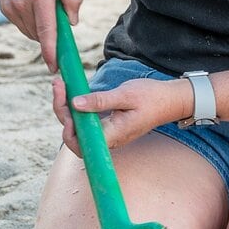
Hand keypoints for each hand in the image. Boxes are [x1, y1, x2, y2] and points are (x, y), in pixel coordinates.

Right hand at [0, 0, 82, 69]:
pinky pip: (23, 26)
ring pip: (32, 32)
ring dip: (42, 29)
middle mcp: (22, 3)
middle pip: (41, 34)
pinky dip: (32, 22)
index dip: (51, 51)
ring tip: (44, 4)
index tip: (54, 66)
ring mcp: (11, 7)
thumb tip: (72, 22)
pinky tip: (33, 4)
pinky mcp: (5, 9)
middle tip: (58, 14)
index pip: (46, 29)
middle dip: (52, 34)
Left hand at [51, 75, 188, 153]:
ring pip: (78, 128)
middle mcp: (109, 139)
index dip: (67, 129)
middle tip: (58, 85)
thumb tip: (75, 103)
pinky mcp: (108, 126)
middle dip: (61, 111)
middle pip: (75, 135)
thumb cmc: (151, 97)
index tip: (65, 104)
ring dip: (65, 108)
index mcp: (113, 134)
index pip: (80, 143)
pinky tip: (70, 92)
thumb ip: (100, 100)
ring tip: (60, 85)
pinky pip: (86, 121)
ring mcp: (108, 134)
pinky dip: (75, 107)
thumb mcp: (126, 94)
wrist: (170, 100)